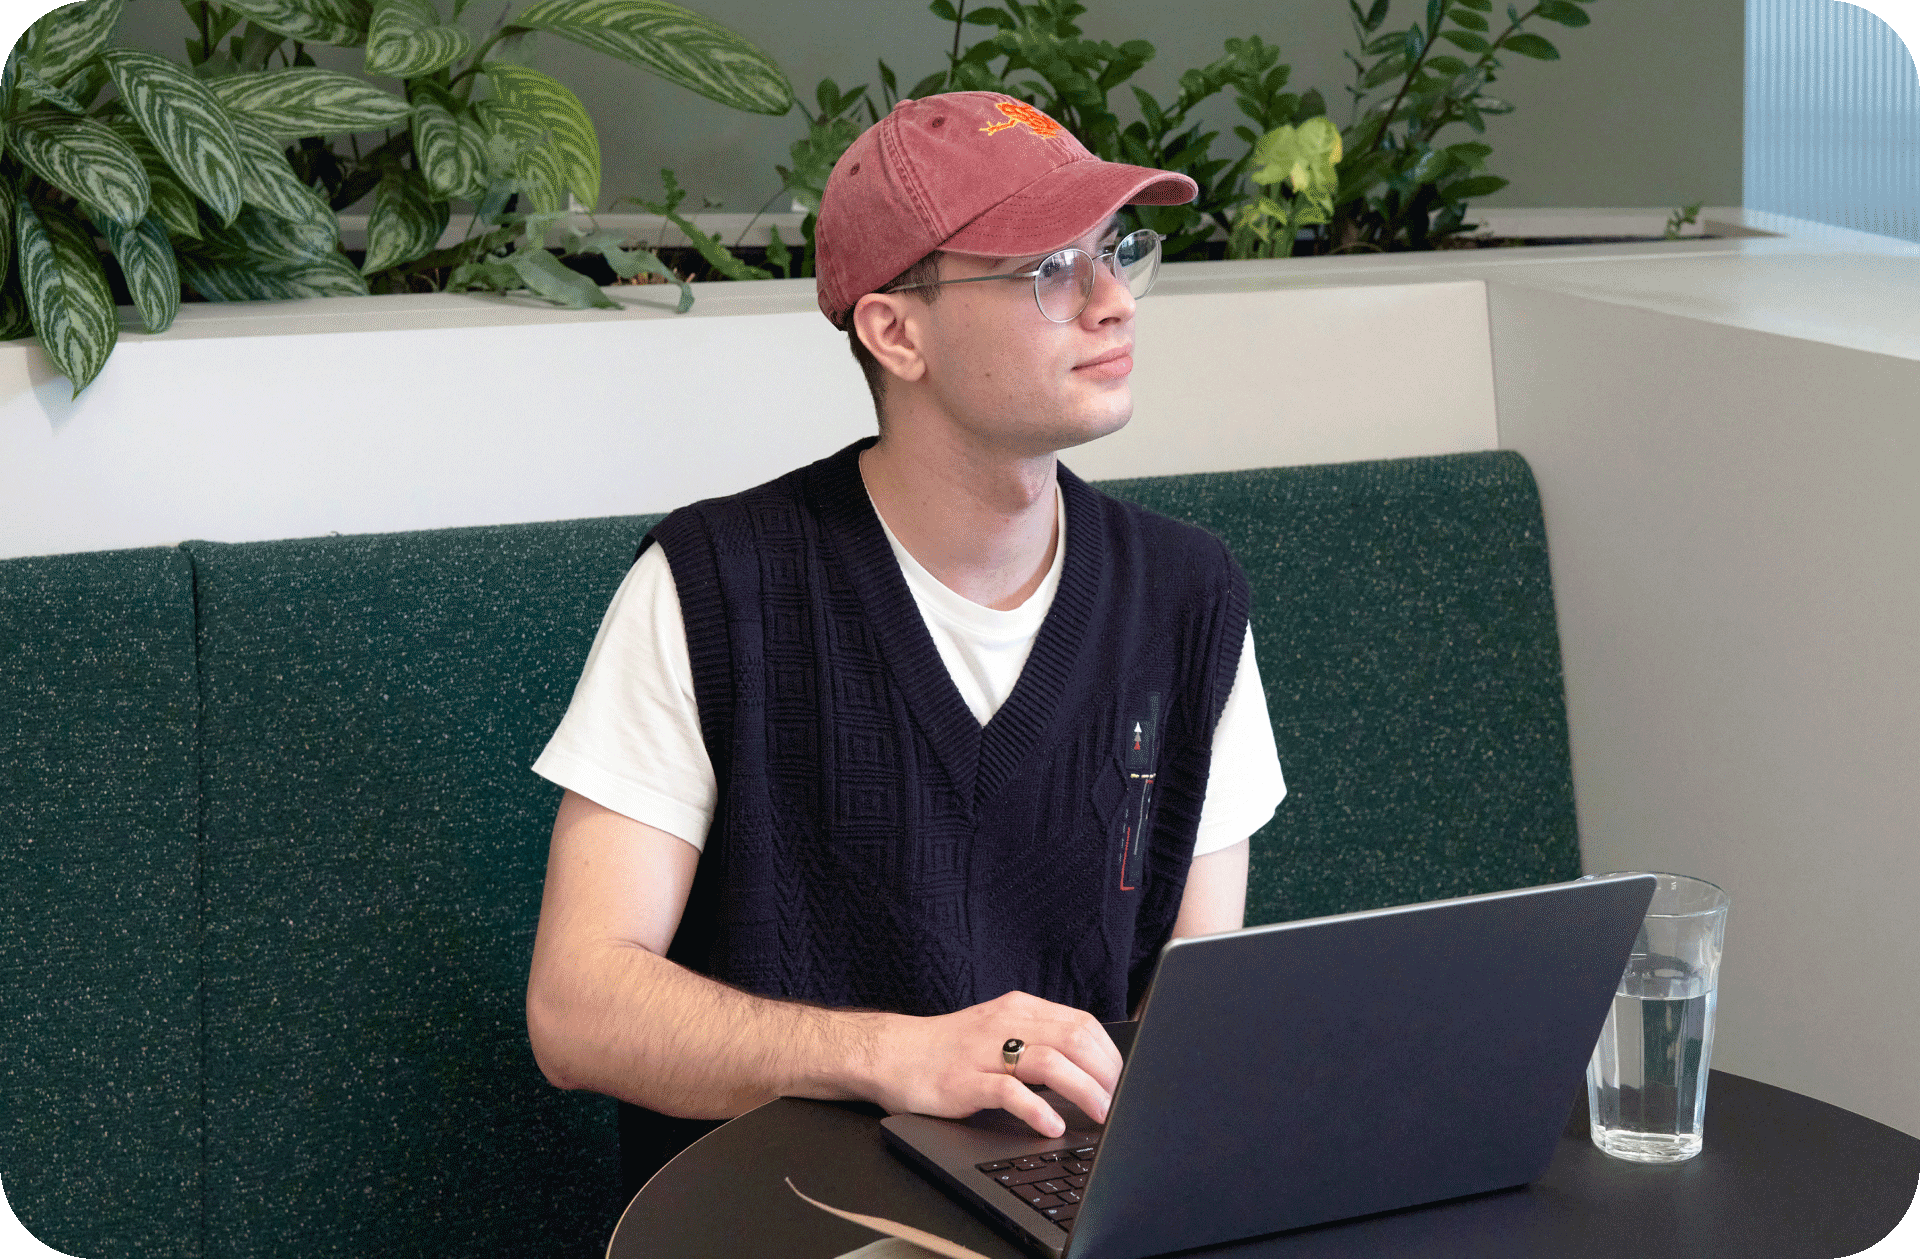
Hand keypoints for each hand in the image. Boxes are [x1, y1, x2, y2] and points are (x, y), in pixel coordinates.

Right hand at [862, 991, 1122, 1138]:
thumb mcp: (999, 1033)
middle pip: (1073, 1040)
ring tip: (1102, 1115)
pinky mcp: (963, 1082)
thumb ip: (1038, 1043)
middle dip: (1106, 1073)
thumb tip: (1091, 1070)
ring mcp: (983, 1052)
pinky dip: (1037, 1110)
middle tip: (1123, 1102)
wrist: (891, 1054)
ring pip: (1048, 1063)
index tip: (1127, 1081)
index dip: (1110, 1054)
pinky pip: (1008, 1093)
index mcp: (1019, 1010)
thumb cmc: (950, 1049)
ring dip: (1083, 1091)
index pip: (1081, 1023)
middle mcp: (1005, 1024)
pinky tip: (1052, 1126)